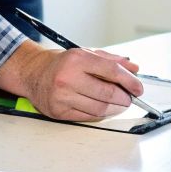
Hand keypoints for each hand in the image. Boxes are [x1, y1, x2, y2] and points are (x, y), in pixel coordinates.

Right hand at [0, 42, 143, 121]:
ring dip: (114, 108)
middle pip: (107, 93)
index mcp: (76, 59)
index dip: (129, 81)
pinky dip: (100, 114)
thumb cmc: (61, 63)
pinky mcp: (58, 112)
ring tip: (118, 103)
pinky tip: (102, 108)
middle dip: (124, 98)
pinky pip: (87, 116)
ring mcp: (62, 97)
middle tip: (129, 98)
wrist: (32, 73)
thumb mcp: (85, 54)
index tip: (138, 88)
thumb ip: (111, 60)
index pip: (111, 71)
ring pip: (99, 108)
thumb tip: (134, 68)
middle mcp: (67, 78)